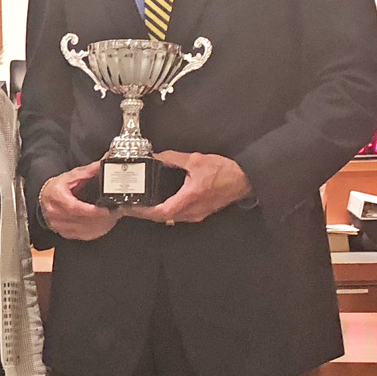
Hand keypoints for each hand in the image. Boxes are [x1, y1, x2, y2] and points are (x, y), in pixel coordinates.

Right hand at [40, 162, 119, 240]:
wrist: (45, 199)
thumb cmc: (57, 188)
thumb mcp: (70, 177)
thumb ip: (86, 172)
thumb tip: (101, 166)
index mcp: (56, 197)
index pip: (74, 208)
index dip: (91, 211)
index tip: (105, 210)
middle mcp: (55, 213)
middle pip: (81, 220)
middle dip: (100, 218)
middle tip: (115, 213)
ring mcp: (59, 226)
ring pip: (84, 230)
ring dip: (101, 226)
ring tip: (113, 218)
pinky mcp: (65, 233)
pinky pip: (84, 236)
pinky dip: (97, 232)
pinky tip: (105, 225)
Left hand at [125, 151, 252, 225]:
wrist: (244, 180)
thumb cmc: (225, 172)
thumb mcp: (197, 160)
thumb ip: (175, 158)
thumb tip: (158, 156)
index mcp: (189, 199)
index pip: (161, 212)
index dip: (144, 212)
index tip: (132, 208)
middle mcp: (192, 211)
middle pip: (163, 218)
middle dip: (146, 213)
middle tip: (132, 206)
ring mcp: (196, 214)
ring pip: (171, 218)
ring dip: (156, 213)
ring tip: (143, 205)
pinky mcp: (200, 213)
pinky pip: (179, 216)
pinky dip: (167, 211)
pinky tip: (161, 203)